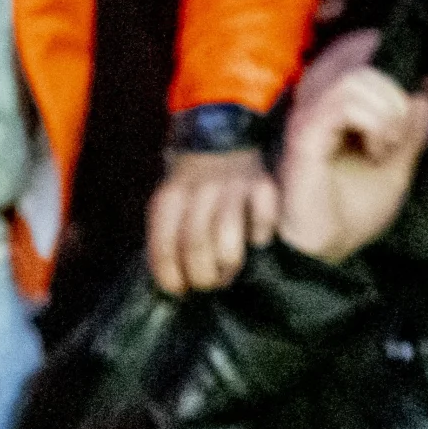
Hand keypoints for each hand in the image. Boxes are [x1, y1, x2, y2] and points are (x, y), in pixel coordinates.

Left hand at [145, 147, 275, 295]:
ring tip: (226, 270)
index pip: (163, 247)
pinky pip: (262, 224)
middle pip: (195, 246)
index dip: (170, 277)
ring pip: (227, 238)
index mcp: (168, 199)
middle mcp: (198, 191)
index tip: (179, 290)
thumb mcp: (170, 206)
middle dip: (201, 276)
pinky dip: (258, 240)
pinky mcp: (263, 186)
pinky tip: (252, 243)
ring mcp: (232, 187)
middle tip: (206, 284)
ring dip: (227, 265)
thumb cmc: (193, 189)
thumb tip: (174, 286)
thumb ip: (167, 239)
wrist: (222, 138)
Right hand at [274, 31, 427, 266]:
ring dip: (387, 112)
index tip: (423, 96)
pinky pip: (344, 103)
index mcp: (337, 111)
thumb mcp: (397, 167)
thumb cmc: (351, 213)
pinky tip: (377, 151)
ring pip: (357, 79)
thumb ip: (409, 132)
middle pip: (366, 67)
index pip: (362, 58)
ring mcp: (309, 118)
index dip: (395, 68)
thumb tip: (423, 95)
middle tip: (399, 138)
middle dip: (398, 98)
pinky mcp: (305, 134)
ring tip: (387, 146)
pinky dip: (374, 122)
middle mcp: (318, 108)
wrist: (326, 249)